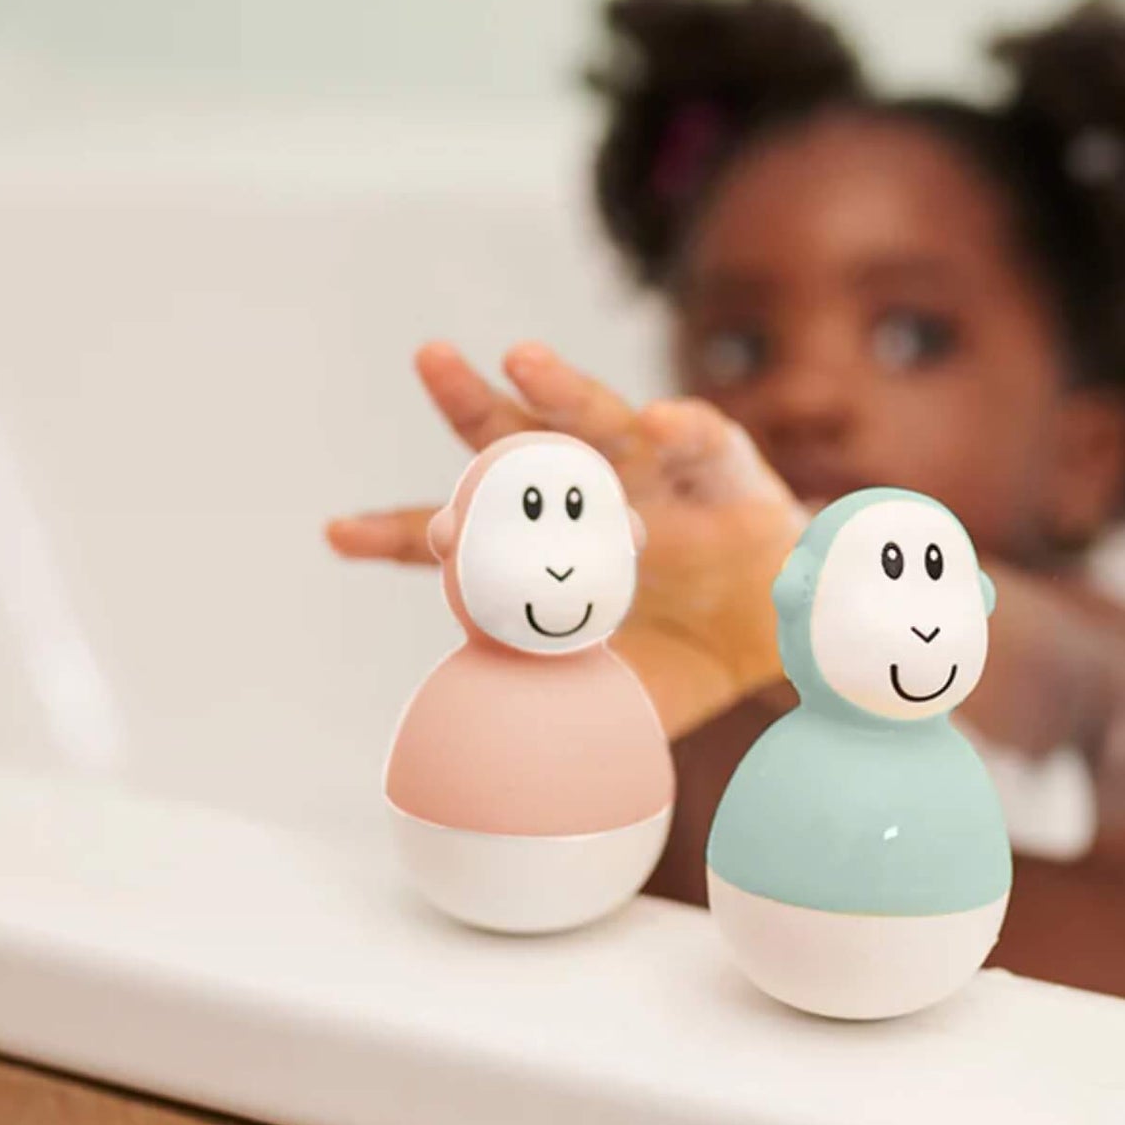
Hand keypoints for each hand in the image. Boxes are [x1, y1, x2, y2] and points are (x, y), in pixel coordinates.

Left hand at [326, 341, 803, 736]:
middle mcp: (593, 495)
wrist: (788, 643)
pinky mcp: (725, 467)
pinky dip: (682, 428)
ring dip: (562, 390)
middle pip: (519, 443)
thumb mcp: (611, 697)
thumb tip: (488, 766)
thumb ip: (555, 711)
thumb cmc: (688, 658)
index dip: (399, 535)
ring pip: (601, 420)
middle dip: (469, 401)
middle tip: (430, 358)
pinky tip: (658, 424)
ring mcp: (657, 474)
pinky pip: (702, 441)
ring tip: (521, 361)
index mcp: (551, 550)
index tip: (335, 536)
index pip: (464, 537)